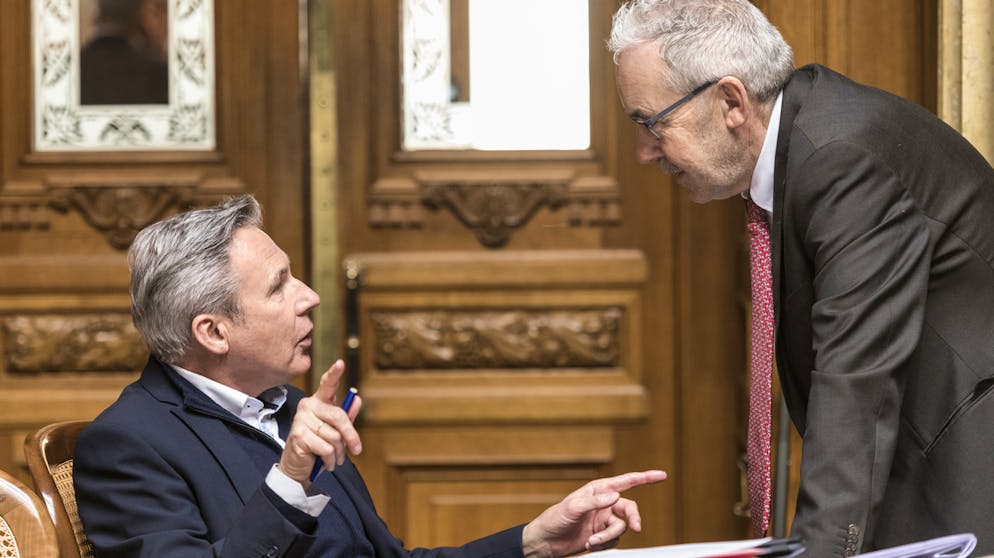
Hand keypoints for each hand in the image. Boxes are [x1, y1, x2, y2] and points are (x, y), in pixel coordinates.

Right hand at [278, 360, 362, 483]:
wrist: (298, 467)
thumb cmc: (318, 446)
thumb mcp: (335, 431)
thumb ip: (346, 416)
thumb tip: (356, 398)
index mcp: (318, 402)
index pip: (327, 385)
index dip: (334, 374)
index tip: (340, 363)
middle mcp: (308, 406)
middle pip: (339, 416)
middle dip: (351, 436)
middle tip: (356, 450)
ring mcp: (301, 420)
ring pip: (335, 435)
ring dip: (339, 452)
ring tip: (333, 457)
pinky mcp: (299, 435)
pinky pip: (326, 448)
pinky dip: (329, 459)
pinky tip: (323, 462)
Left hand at [521, 470, 665, 557]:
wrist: (546, 542)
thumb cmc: (555, 519)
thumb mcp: (573, 507)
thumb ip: (595, 501)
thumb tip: (616, 496)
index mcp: (598, 490)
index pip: (626, 482)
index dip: (645, 477)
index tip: (662, 475)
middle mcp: (603, 504)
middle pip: (629, 509)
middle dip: (633, 519)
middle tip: (637, 528)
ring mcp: (603, 520)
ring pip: (621, 528)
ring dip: (608, 537)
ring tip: (591, 541)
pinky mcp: (601, 535)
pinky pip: (613, 540)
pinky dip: (604, 544)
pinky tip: (590, 544)